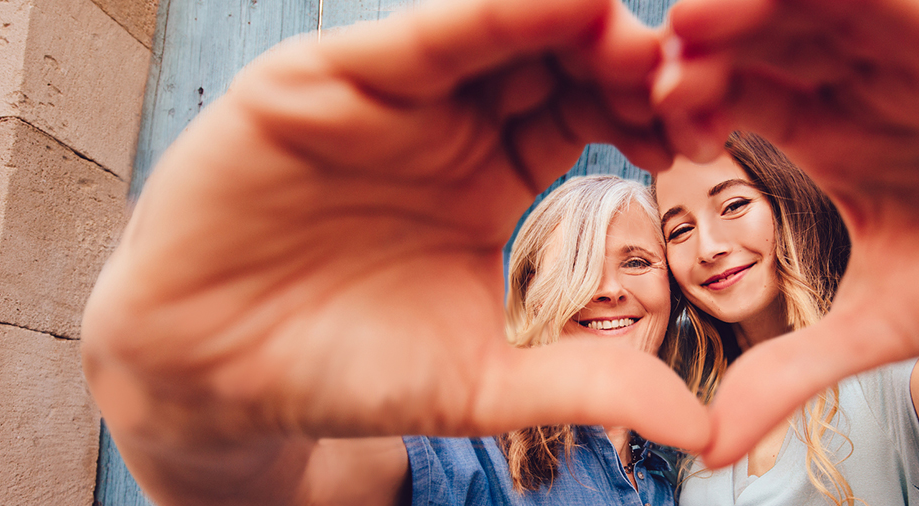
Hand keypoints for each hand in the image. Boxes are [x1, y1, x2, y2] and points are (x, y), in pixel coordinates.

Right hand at [81, 0, 707, 487]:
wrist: (214, 374)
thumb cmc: (346, 369)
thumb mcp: (484, 378)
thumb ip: (588, 385)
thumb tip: (704, 430)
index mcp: (490, 170)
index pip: (584, 112)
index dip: (645, 111)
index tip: (703, 129)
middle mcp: (446, 117)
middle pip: (551, 56)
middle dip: (619, 54)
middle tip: (684, 70)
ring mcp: (385, 92)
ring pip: (490, 28)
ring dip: (563, 20)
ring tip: (627, 28)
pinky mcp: (319, 81)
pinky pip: (411, 37)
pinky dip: (478, 16)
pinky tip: (544, 6)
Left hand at [655, 0, 918, 464]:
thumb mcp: (879, 332)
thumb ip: (792, 372)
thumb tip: (709, 446)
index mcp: (828, 140)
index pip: (738, 97)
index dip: (691, 102)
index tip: (649, 128)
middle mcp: (865, 89)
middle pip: (770, 39)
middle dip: (712, 43)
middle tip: (660, 64)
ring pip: (833, 8)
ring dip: (768, 5)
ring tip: (701, 17)